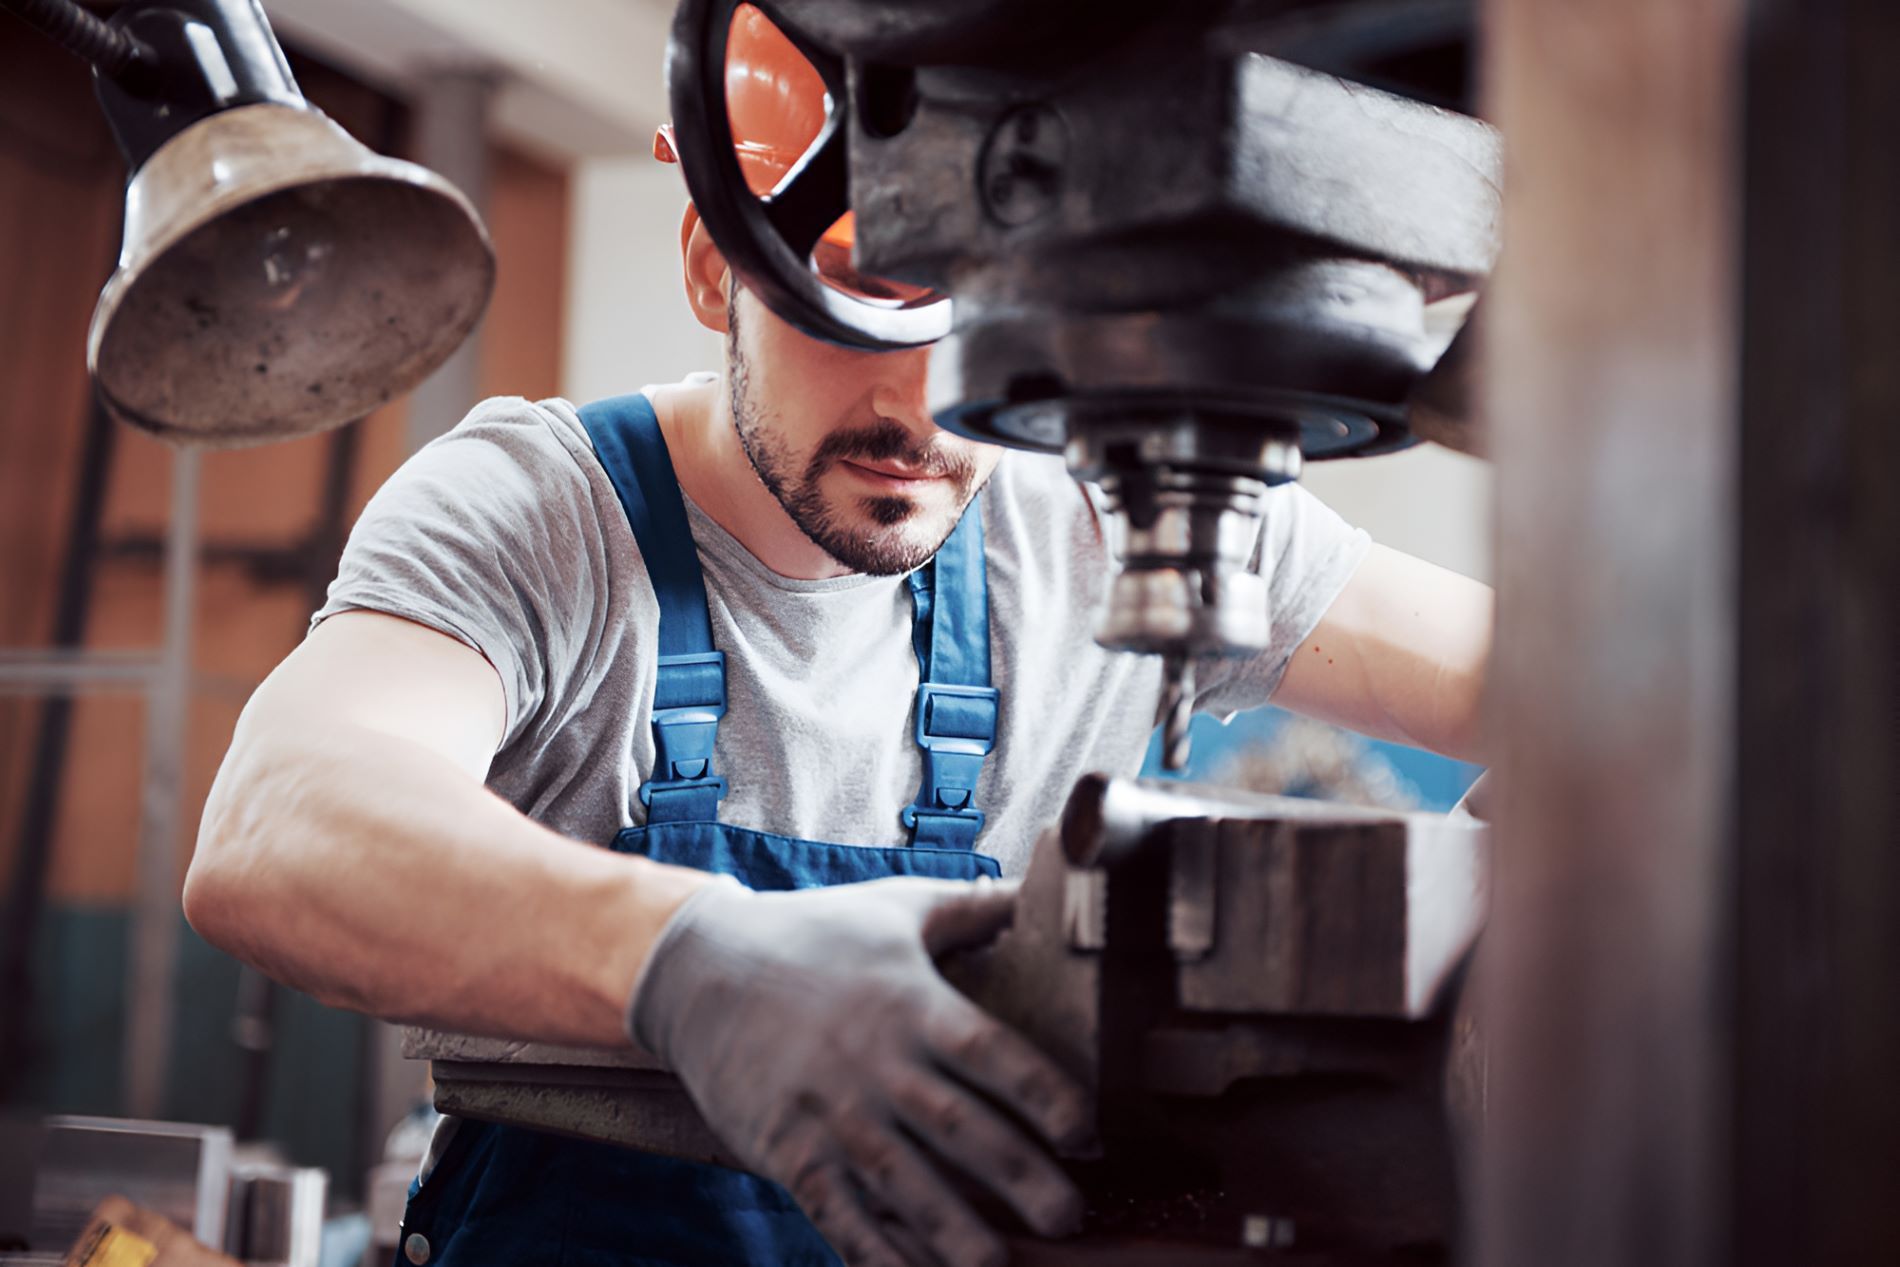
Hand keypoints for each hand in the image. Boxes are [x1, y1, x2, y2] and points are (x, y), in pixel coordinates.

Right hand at [628, 874, 1089, 1266]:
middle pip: (959, 1129)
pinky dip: (876, 1255)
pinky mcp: (789, 1150)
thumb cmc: (812, 934)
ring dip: (956, 1234)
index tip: (1089, 1134)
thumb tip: (1046, 890)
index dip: (1045, 1095)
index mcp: (911, 1002)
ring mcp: (830, 1113)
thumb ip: (974, 907)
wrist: (698, 968)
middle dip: (1021, 1179)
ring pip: (903, 1185)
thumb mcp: (897, 908)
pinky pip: (839, 1215)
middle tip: (1072, 1218)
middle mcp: (876, 1063)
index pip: (993, 1054)